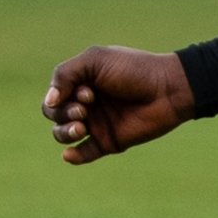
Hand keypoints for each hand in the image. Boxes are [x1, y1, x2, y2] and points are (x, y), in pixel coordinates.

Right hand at [41, 47, 196, 164]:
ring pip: (63, 134)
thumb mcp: (95, 61)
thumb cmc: (134, 70)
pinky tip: (70, 154)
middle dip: (62, 113)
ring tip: (81, 127)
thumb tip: (49, 101)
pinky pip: (84, 153)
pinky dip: (73, 156)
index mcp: (80, 83)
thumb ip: (65, 74)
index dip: (62, 96)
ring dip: (64, 132)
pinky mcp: (109, 141)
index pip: (53, 95)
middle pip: (53, 115)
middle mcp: (85, 104)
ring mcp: (96, 123)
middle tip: (84, 109)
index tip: (89, 91)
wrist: (168, 89)